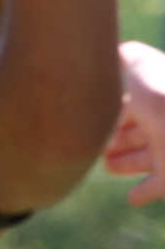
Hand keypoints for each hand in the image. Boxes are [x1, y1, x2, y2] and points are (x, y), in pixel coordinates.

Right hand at [104, 41, 164, 205]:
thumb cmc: (163, 95)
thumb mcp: (140, 65)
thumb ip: (125, 56)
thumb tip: (115, 51)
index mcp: (155, 95)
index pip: (131, 102)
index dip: (112, 107)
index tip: (90, 115)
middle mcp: (163, 123)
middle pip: (137, 130)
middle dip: (116, 135)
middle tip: (96, 143)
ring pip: (144, 157)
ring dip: (125, 162)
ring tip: (108, 165)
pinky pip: (156, 187)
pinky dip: (143, 192)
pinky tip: (132, 197)